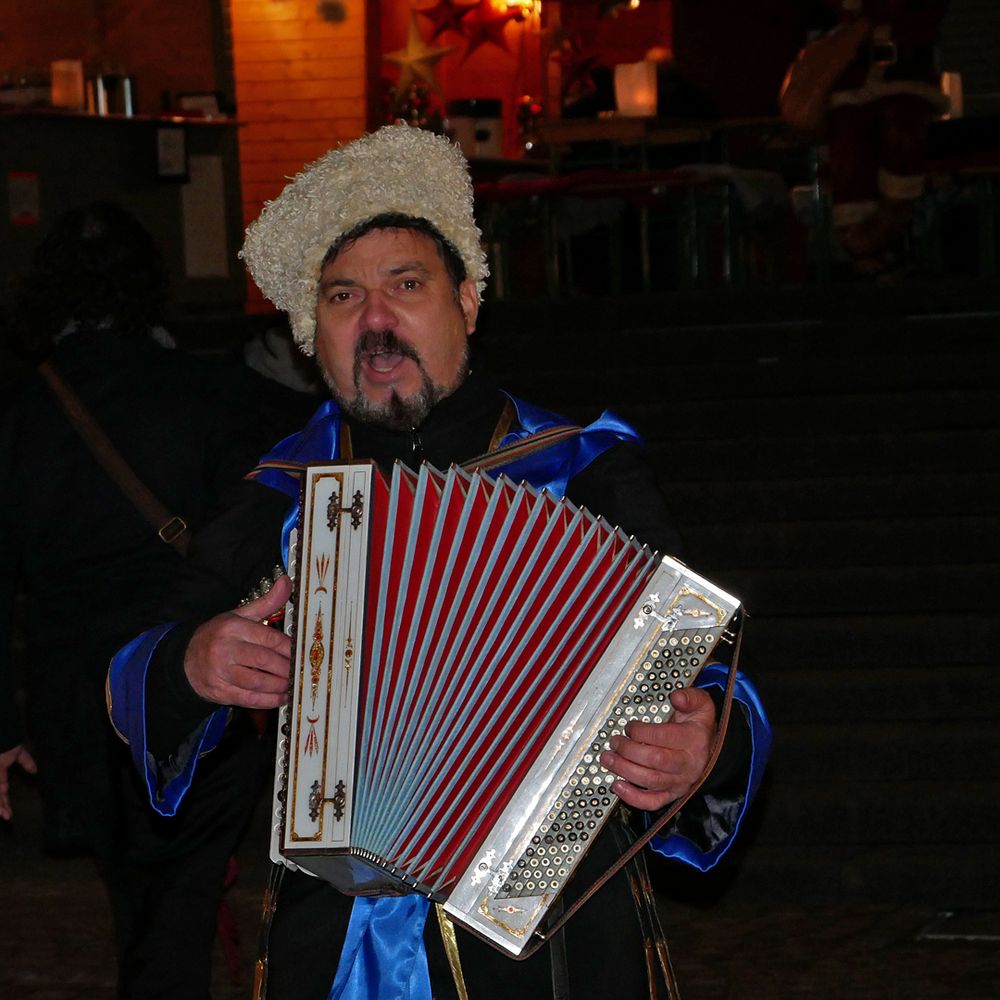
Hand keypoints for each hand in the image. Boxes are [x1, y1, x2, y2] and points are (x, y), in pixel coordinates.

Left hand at [0, 744, 37, 820]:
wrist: (0, 741)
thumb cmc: (7, 745)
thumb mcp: (18, 753)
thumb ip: (26, 761)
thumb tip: (35, 770)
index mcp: (0, 776)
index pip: (1, 794)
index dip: (4, 804)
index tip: (9, 814)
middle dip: (1, 808)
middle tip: (8, 817)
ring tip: (5, 816)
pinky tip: (1, 810)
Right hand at [184, 574, 292, 709]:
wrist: (185, 659)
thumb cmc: (220, 635)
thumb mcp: (240, 615)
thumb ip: (267, 602)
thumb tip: (286, 581)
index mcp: (233, 627)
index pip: (268, 638)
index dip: (289, 648)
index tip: (301, 653)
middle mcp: (225, 649)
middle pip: (264, 661)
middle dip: (286, 668)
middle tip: (300, 672)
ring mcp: (220, 672)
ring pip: (257, 682)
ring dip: (279, 686)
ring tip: (292, 685)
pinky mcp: (219, 691)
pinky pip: (248, 698)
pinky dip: (268, 700)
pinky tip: (281, 698)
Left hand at [599, 686, 715, 811]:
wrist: (713, 752)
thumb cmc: (700, 728)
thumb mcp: (702, 705)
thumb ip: (690, 697)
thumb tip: (676, 697)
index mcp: (694, 740)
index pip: (664, 737)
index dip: (642, 732)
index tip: (629, 726)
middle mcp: (688, 763)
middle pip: (654, 760)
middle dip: (629, 750)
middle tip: (614, 741)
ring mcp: (680, 781)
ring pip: (650, 781)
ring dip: (625, 770)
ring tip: (607, 759)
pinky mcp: (672, 794)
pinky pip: (653, 802)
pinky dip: (633, 798)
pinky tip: (618, 786)